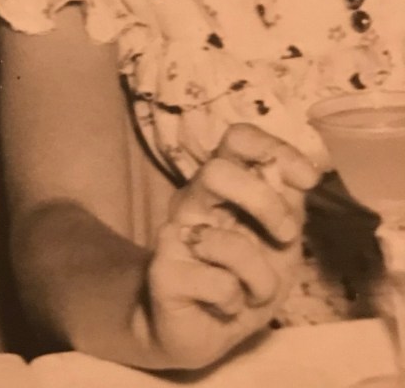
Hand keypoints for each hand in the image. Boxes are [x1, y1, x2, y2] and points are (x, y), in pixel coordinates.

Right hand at [144, 123, 318, 368]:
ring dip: (258, 276)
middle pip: (217, 170)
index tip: (306, 178)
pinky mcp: (162, 272)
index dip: (274, 148)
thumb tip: (298, 175)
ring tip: (253, 293)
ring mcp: (173, 234)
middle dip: (263, 203)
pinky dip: (235, 304)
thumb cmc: (245, 280)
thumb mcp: (281, 245)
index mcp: (224, 186)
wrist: (200, 330)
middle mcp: (193, 200)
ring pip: (223, 240)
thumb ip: (287, 208)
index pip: (237, 139)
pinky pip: (220, 285)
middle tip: (284, 236)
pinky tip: (223, 306)